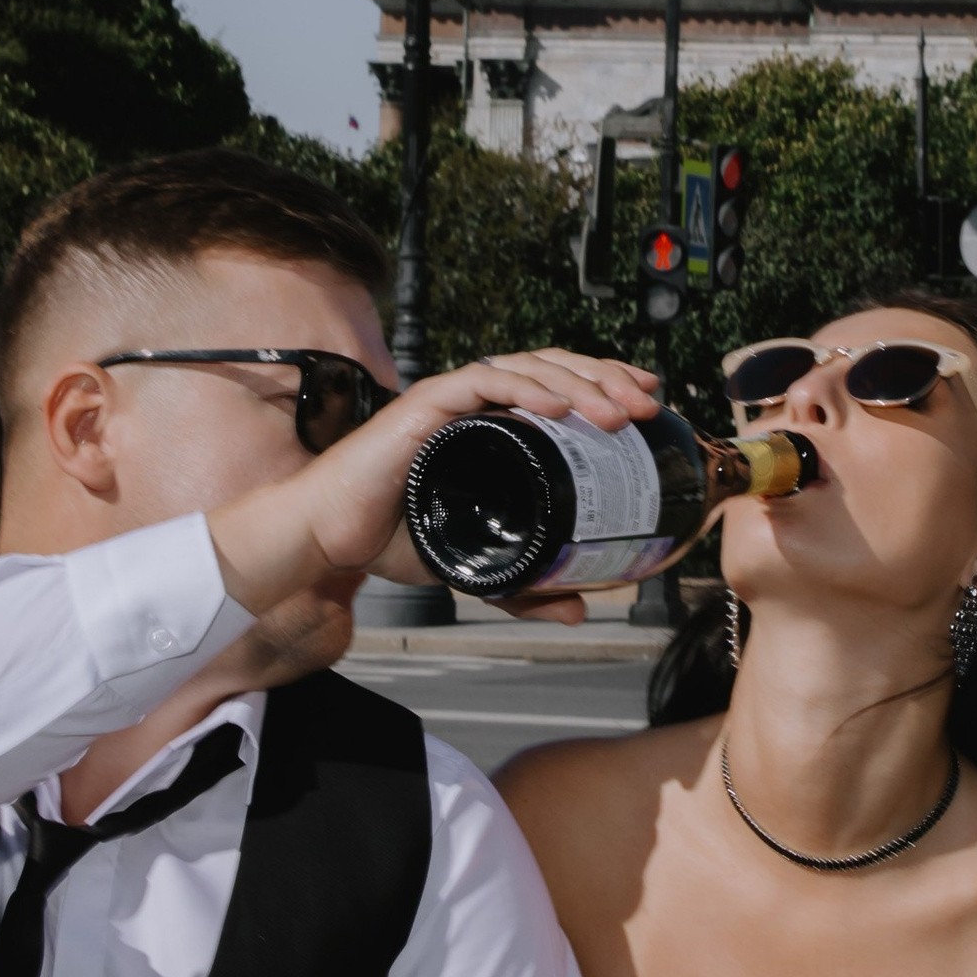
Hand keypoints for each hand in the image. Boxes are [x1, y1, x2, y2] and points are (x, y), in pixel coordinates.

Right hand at [208, 349, 660, 623]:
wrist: (328, 541)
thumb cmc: (391, 538)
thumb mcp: (477, 567)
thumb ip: (525, 587)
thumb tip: (578, 609)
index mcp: (491, 426)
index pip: (559, 388)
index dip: (606, 386)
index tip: (647, 404)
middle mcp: (475, 403)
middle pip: (553, 368)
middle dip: (607, 378)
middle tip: (648, 404)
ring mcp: (450, 400)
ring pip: (526, 366)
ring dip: (578, 381)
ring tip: (617, 408)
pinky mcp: (424, 406)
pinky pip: (482, 382)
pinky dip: (525, 388)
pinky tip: (559, 406)